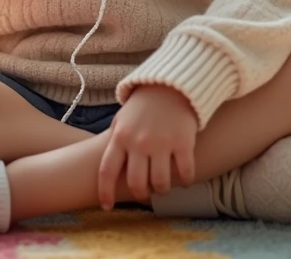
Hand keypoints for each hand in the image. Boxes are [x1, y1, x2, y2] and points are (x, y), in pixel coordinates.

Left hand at [98, 85, 196, 209]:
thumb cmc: (144, 105)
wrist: (171, 84)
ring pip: (160, 183)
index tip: (107, 206)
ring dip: (162, 190)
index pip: (107, 171)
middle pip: (136, 183)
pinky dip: (185, 181)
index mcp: (120, 136)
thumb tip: (109, 166)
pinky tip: (183, 179)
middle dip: (140, 194)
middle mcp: (139, 142)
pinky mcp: (184, 142)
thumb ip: (116, 141)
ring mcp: (162, 143)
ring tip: (163, 186)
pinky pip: (185, 172)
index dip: (105, 192)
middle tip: (145, 193)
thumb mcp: (122, 119)